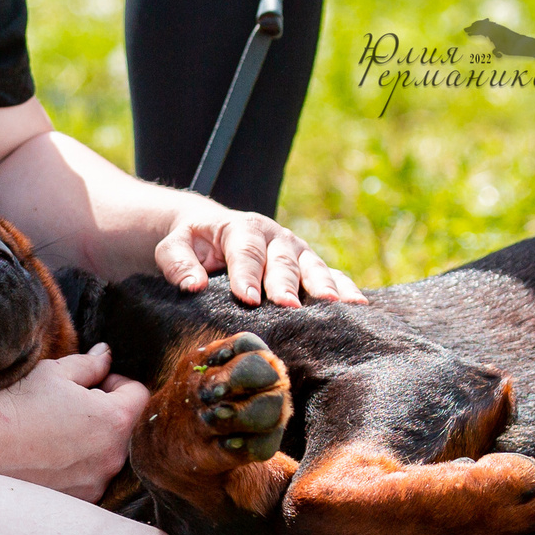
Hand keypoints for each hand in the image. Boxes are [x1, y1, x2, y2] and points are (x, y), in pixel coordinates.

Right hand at [0, 345, 147, 499]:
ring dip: (93, 440)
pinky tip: (49, 455)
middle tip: (73, 405)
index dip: (118, 383)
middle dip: (107, 412)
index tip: (95, 383)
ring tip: (57, 431)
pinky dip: (78, 465)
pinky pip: (90, 476)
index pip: (139, 395)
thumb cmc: (19, 403)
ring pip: (107, 453)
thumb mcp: (57, 372)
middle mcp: (112, 456)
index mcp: (114, 420)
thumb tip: (106, 354)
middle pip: (126, 427)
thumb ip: (91, 364)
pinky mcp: (79, 500)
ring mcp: (96, 482)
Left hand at [155, 207, 366, 307]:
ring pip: (312, 266)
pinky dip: (346, 288)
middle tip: (288, 306)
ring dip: (323, 286)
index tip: (247, 299)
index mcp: (241, 228)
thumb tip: (191, 286)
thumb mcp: (174, 247)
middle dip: (286, 284)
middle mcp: (274, 237)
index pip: (245, 251)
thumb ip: (178, 263)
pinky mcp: (310, 265)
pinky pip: (332, 275)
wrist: (212, 232)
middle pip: (282, 261)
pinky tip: (359, 305)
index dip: (247, 275)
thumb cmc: (193, 244)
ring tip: (334, 306)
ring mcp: (296, 251)